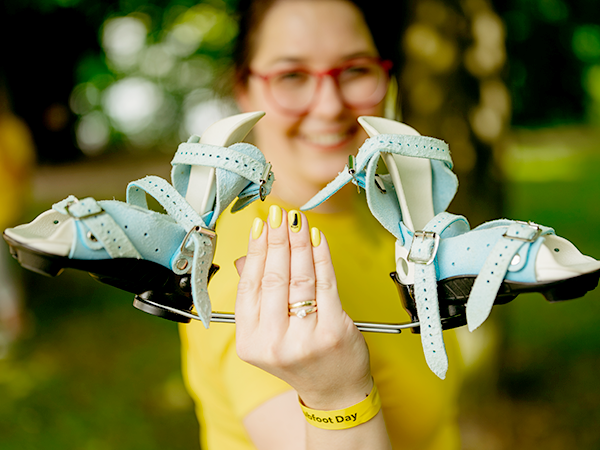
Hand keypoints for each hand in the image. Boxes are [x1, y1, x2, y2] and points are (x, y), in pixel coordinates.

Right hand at [235, 207, 371, 408]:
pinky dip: (321, 257)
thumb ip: (256, 297)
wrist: (333, 390)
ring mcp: (304, 338)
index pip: (249, 286)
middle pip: (274, 278)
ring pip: (300, 278)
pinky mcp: (333, 331)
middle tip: (278, 215)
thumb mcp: (268, 333)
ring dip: (298, 243)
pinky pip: (325, 284)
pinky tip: (317, 239)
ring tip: (296, 221)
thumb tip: (248, 257)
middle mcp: (273, 342)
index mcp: (250, 341)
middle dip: (277, 240)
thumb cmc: (300, 357)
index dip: (255, 250)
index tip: (259, 225)